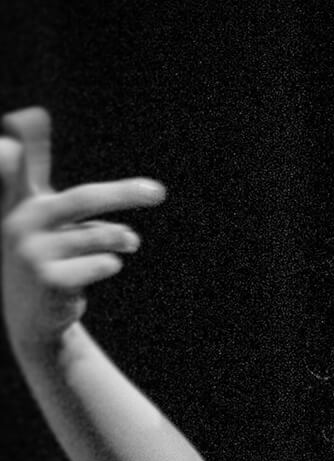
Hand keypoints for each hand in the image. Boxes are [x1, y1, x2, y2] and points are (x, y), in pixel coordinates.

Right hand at [0, 108, 164, 354]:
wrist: (33, 315)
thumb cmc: (49, 258)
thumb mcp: (55, 226)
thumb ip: (80, 209)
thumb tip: (120, 225)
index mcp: (20, 202)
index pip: (18, 168)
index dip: (27, 144)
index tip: (34, 117)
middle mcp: (20, 222)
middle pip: (83, 199)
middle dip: (123, 194)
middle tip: (158, 192)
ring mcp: (31, 252)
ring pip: (99, 236)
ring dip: (119, 239)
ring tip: (128, 242)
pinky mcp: (49, 280)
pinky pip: (101, 265)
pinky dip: (109, 264)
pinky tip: (101, 268)